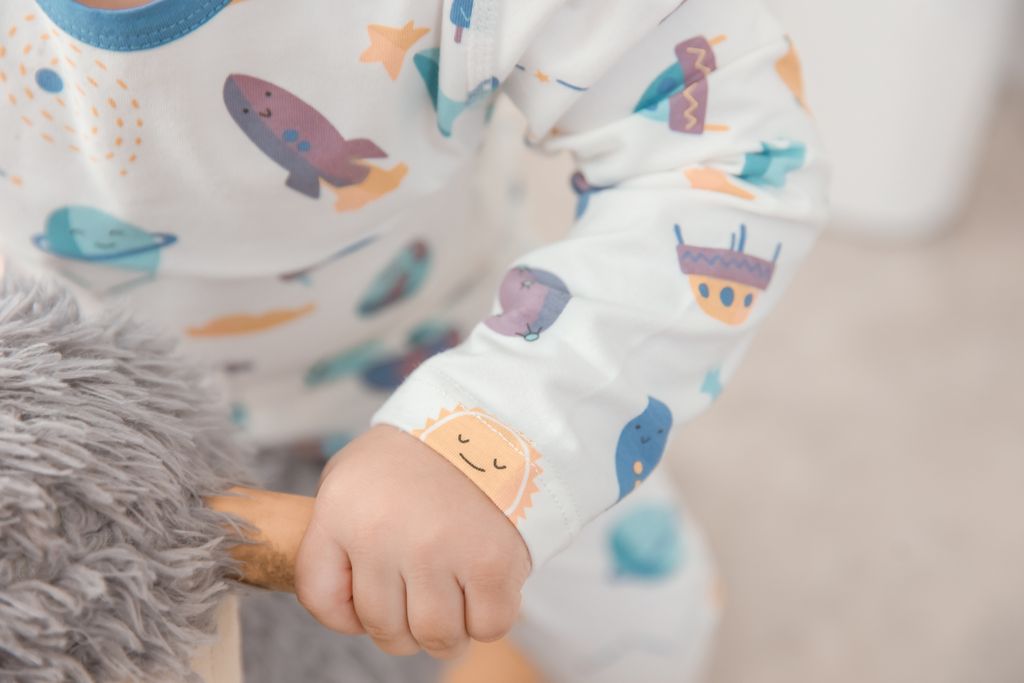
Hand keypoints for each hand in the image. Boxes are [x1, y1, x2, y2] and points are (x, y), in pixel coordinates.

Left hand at [294, 424, 531, 658]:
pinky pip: (486, 626)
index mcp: (341, 510)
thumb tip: (348, 605)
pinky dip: (487, 619)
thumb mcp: (354, 474)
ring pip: (434, 636)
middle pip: (384, 628)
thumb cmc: (419, 453)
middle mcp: (382, 534)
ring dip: (446, 632)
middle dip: (404, 628)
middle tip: (421, 602)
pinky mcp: (491, 563)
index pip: (322, 598)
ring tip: (454, 602)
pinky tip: (485, 589)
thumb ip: (336, 535)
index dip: (346, 614)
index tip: (367, 604)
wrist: (489, 420)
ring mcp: (437, 551)